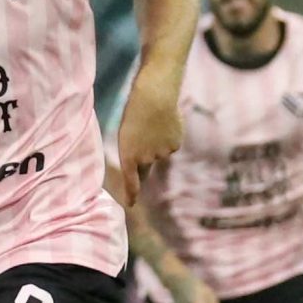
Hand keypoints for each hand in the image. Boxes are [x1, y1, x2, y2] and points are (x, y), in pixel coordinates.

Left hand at [116, 83, 181, 205]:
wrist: (154, 98)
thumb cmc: (135, 113)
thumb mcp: (127, 135)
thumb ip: (136, 152)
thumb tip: (152, 161)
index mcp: (128, 156)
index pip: (130, 181)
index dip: (131, 193)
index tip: (130, 204)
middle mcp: (145, 159)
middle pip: (146, 165)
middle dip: (144, 158)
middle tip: (142, 136)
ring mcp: (162, 154)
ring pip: (159, 153)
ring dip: (156, 142)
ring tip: (153, 123)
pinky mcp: (174, 147)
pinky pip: (170, 145)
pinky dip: (168, 137)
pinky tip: (165, 123)